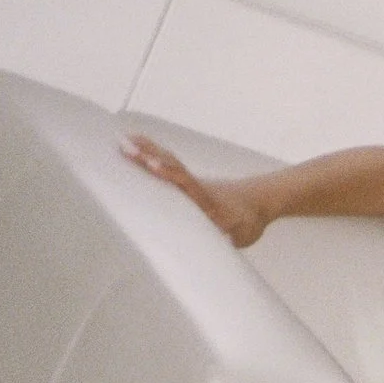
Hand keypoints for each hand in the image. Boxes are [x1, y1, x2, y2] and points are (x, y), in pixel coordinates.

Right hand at [121, 134, 271, 247]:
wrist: (261, 200)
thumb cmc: (249, 220)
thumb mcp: (242, 234)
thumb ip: (228, 239)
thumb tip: (216, 242)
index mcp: (210, 201)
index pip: (188, 185)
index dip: (171, 175)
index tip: (153, 165)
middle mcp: (199, 187)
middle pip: (173, 169)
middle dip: (150, 158)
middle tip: (125, 147)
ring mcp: (193, 182)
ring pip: (169, 164)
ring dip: (148, 152)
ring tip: (122, 140)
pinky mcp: (189, 182)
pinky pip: (169, 166)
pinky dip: (153, 154)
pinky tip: (136, 146)